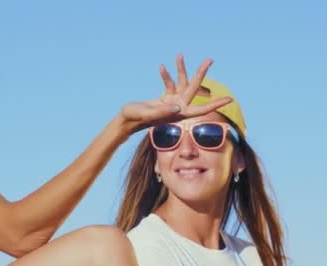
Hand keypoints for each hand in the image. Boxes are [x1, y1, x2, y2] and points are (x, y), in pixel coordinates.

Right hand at [117, 55, 232, 133]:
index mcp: (176, 114)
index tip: (229, 99)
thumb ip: (162, 112)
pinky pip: (169, 84)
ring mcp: (171, 103)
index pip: (200, 110)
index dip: (215, 104)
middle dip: (200, 74)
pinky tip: (162, 66)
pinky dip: (166, 76)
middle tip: (209, 59)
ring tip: (180, 55)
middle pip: (193, 89)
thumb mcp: (147, 114)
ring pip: (182, 83)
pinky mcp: (164, 99)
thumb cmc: (134, 119)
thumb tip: (177, 107)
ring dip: (182, 69)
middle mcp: (177, 108)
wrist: (126, 121)